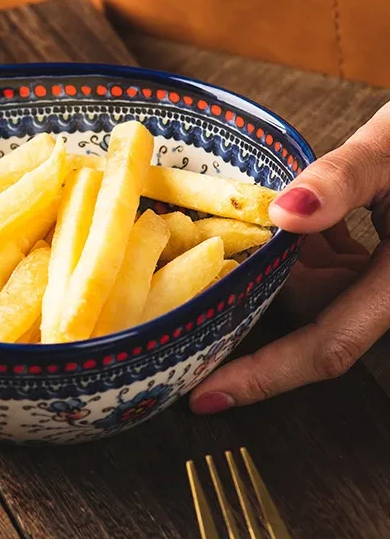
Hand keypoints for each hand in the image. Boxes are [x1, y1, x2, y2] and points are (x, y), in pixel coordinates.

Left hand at [190, 103, 389, 414]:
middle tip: (222, 246)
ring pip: (312, 288)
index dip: (263, 375)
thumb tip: (284, 213)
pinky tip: (296, 215)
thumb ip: (340, 180)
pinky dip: (301, 246)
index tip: (205, 396)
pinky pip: (326, 267)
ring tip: (273, 210)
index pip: (325, 346)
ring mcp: (383, 282)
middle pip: (308, 310)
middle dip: (268, 280)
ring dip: (284, 256)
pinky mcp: (377, 265)